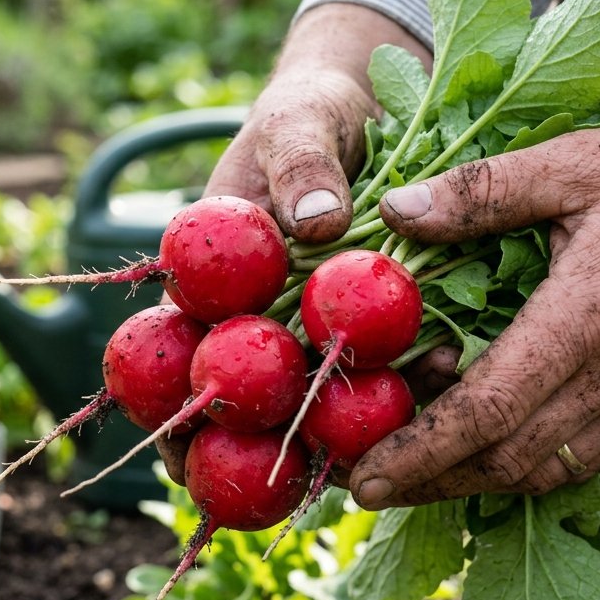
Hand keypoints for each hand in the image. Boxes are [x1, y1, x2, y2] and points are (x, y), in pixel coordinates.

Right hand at [158, 3, 433, 484]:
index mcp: (209, 276)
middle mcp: (253, 313)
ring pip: (310, 398)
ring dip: (332, 435)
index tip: (184, 461)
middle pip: (241, 399)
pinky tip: (429, 406)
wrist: (366, 108)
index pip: (173, 354)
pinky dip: (396, 391)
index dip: (171, 415)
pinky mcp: (364, 329)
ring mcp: (308, 327)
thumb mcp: (300, 123)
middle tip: (282, 491)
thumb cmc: (309, 113)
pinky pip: (376, 370)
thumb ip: (302, 166)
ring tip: (367, 465)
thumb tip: (315, 223)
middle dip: (253, 453)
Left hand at [348, 95, 599, 508]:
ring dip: (469, 480)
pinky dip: (518, 467)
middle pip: (506, 460)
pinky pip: (576, 459)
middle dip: (428, 480)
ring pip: (540, 471)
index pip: (490, 411)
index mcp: (585, 319)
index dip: (422, 452)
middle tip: (364, 481)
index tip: (365, 476)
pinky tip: (477, 448)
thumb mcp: (573, 160)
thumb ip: (481, 191)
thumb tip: (395, 213)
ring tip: (408, 471)